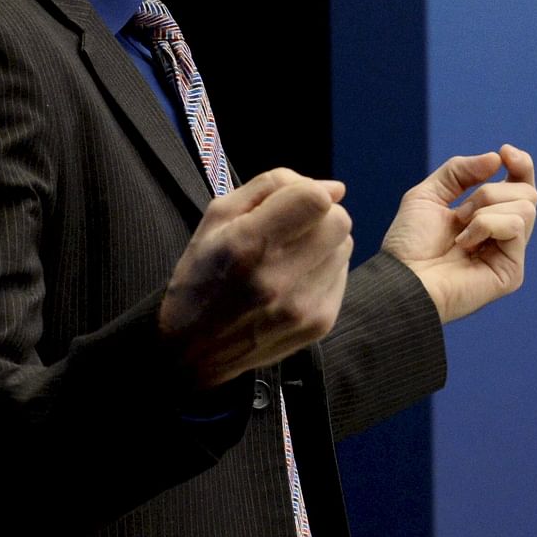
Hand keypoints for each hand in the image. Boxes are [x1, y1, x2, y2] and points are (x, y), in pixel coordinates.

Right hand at [158, 168, 354, 388]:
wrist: (192, 350)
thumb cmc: (202, 275)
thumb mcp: (218, 217)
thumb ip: (272, 187)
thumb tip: (334, 188)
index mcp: (248, 245)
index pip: (315, 200)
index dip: (310, 190)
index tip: (295, 201)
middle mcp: (278, 278)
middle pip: (339, 221)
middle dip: (320, 215)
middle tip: (293, 228)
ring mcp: (303, 306)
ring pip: (344, 246)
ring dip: (323, 243)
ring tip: (290, 257)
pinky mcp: (319, 324)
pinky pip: (342, 275)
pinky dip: (324, 269)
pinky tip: (295, 280)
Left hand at [381, 144, 536, 323]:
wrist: (401, 278)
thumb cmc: (409, 244)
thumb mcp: (429, 194)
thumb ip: (459, 171)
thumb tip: (496, 158)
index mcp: (489, 218)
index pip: (522, 186)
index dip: (521, 165)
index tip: (505, 152)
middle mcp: (503, 236)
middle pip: (527, 192)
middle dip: (490, 192)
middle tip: (461, 213)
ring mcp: (510, 254)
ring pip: (526, 206)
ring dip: (485, 209)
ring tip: (460, 232)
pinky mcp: (512, 271)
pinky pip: (515, 225)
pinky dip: (487, 224)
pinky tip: (465, 244)